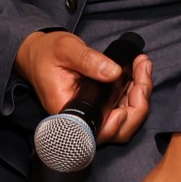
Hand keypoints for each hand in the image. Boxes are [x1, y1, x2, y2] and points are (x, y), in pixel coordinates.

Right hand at [16, 30, 154, 143]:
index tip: (127, 103)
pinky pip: (122, 109)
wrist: (37, 53)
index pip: (97, 132)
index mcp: (67, 112)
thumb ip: (88, 60)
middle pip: (118, 129)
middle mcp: (80, 120)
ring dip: (141, 96)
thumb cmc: (46, 52)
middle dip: (139, 103)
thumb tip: (114, 73)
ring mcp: (92, 115)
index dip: (117, 124)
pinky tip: (139, 72)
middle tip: (143, 71)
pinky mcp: (99, 108)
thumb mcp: (66, 49)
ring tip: (143, 67)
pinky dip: (135, 93)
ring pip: (124, 120)